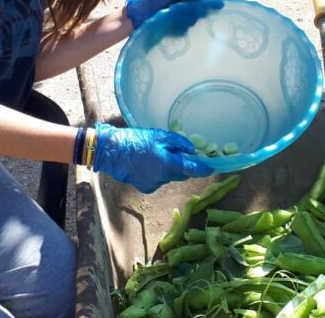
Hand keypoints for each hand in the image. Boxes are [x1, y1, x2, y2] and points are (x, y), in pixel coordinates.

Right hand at [92, 122, 213, 192]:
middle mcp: (163, 178)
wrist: (112, 153)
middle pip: (181, 174)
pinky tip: (148, 164)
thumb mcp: (158, 136)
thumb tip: (193, 150)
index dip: (204, 169)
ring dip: (169, 169)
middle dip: (183, 167)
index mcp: (168, 164)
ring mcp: (154, 184)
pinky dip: (158, 174)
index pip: (192, 169)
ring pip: (169, 177)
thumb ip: (178, 143)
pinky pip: (159, 181)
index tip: (212, 167)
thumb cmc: (135, 140)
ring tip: (156, 156)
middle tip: (180, 155)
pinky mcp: (146, 188)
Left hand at [125, 0, 206, 28]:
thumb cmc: (151, 1)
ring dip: (187, 20)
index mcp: (184, 2)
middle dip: (200, 12)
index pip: (201, 4)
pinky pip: (182, 32)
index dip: (210, 4)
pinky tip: (171, 26)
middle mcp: (184, 14)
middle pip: (199, 14)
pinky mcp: (173, 35)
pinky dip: (179, 29)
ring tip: (175, 16)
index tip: (220, 5)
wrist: (135, 16)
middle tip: (198, 11)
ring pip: (191, 24)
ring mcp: (179, 25)